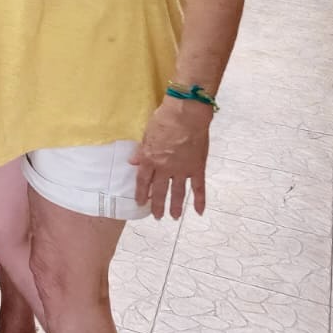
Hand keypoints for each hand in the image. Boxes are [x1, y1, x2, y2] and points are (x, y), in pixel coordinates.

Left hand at [131, 96, 212, 217]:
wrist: (185, 115)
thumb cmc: (164, 119)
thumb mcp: (146, 134)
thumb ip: (141, 150)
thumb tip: (132, 162)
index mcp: (150, 159)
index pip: (143, 181)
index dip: (141, 193)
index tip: (140, 203)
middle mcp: (165, 168)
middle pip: (159, 191)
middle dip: (157, 205)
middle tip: (157, 216)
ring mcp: (182, 170)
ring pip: (178, 193)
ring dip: (175, 207)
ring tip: (174, 217)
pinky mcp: (197, 168)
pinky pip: (198, 188)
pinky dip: (199, 200)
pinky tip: (198, 212)